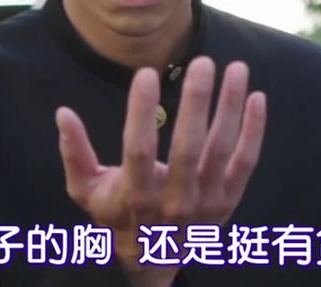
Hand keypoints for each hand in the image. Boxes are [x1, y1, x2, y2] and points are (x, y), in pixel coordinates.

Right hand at [56, 57, 266, 286]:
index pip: (139, 149)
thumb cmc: (117, 213)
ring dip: (230, 106)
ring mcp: (205, 202)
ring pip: (221, 149)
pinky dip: (254, 130)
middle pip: (188, 147)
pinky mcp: (228, 200)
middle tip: (202, 62)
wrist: (153, 259)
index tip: (145, 73)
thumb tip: (62, 113)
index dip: (141, 110)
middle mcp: (174, 201)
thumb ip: (74, 152)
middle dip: (197, 101)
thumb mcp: (87, 190)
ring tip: (237, 68)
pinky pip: (246, 162)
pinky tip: (257, 97)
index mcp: (136, 195)